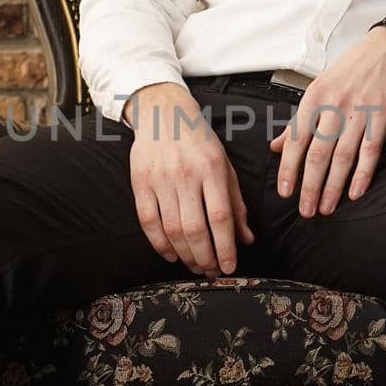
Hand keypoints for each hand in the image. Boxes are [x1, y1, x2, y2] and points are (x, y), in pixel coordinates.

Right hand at [127, 86, 253, 276]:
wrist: (164, 114)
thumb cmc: (199, 141)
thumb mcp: (225, 166)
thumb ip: (237, 203)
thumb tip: (245, 239)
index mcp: (212, 169)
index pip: (221, 217)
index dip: (225, 247)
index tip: (230, 267)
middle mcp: (186, 174)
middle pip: (195, 228)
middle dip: (205, 258)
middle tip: (211, 272)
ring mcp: (160, 179)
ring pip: (172, 229)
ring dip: (185, 255)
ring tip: (195, 266)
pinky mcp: (140, 182)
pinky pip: (148, 221)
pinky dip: (159, 243)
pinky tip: (171, 254)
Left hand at [269, 30, 385, 215]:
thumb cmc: (352, 70)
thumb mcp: (319, 89)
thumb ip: (298, 121)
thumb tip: (276, 147)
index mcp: (314, 98)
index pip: (296, 139)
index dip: (289, 169)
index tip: (285, 192)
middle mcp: (334, 105)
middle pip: (318, 153)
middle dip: (310, 186)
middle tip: (305, 210)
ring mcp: (360, 111)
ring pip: (343, 156)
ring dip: (333, 187)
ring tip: (326, 208)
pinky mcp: (383, 116)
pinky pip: (371, 151)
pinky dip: (363, 174)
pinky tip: (355, 193)